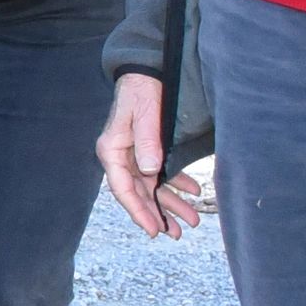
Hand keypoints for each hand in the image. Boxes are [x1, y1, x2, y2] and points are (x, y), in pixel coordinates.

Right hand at [96, 73, 202, 238]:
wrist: (147, 71)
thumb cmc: (141, 90)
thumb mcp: (144, 113)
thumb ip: (147, 141)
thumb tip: (151, 171)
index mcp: (112, 150)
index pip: (122, 189)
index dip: (138, 212)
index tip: (153, 230)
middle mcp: (121, 156)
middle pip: (139, 193)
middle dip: (158, 215)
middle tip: (176, 234)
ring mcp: (135, 155)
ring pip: (152, 186)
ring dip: (171, 203)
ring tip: (191, 220)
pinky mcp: (149, 149)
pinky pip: (162, 173)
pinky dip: (178, 182)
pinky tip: (193, 190)